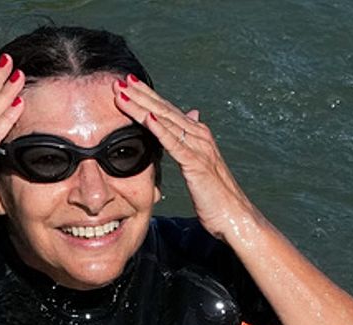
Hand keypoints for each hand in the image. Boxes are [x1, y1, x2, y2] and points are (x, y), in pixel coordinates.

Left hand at [112, 75, 256, 240]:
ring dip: (142, 106)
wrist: (234, 216)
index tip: (126, 84)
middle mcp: (199, 135)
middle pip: (163, 109)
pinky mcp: (196, 164)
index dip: (146, 96)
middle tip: (118, 80)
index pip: (166, 110)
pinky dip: (160, 129)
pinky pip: (175, 143)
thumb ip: (192, 139)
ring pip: (165, 121)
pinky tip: (147, 117)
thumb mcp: (201, 162)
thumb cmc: (215, 194)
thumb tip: (192, 113)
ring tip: (123, 93)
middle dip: (140, 95)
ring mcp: (199, 147)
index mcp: (197, 135)